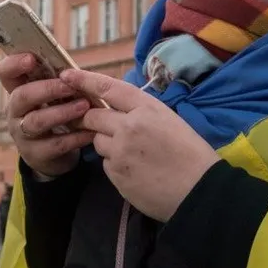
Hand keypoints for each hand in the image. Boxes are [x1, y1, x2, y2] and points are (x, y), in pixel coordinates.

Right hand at [1, 54, 96, 177]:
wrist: (52, 155)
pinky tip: (90, 132)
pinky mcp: (35, 154)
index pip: (5, 72)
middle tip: (70, 86)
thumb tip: (76, 70)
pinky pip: (54, 145)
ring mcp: (22, 134)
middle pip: (21, 96)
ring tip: (84, 106)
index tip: (31, 58)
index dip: (14, 63)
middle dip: (47, 89)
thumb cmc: (55, 114)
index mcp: (18, 91)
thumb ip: (58, 82)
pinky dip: (74, 137)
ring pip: (36, 121)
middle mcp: (15, 112)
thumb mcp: (53, 97)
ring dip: (61, 112)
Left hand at [62, 69, 220, 221]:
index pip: (108, 88)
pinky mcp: (116, 174)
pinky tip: (136, 171)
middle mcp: (129, 126)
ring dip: (107, 144)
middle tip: (100, 126)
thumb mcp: (169, 120)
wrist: (200, 191)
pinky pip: (105, 163)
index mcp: (147, 108)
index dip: (84, 80)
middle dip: (92, 120)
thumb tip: (118, 109)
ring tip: (133, 155)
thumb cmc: (191, 155)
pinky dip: (115, 164)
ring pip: (98, 141)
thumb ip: (141, 112)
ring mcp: (120, 151)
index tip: (67, 75)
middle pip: (94, 116)